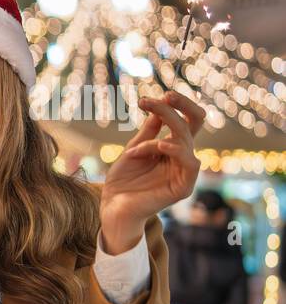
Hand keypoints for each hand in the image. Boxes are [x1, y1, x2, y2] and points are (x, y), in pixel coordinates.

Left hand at [100, 91, 204, 252]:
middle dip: (178, 107)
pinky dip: (175, 150)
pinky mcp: (183, 187)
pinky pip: (190, 163)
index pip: (185, 120)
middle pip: (192, 124)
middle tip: (164, 95)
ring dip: (166, 129)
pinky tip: (159, 145)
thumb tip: (160, 105)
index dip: (176, 105)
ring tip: (138, 144)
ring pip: (186, 139)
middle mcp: (181, 158)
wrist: (112, 207)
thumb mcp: (134, 150)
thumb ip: (149, 131)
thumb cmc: (122, 180)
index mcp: (172, 148)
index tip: (153, 96)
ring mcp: (184, 172)